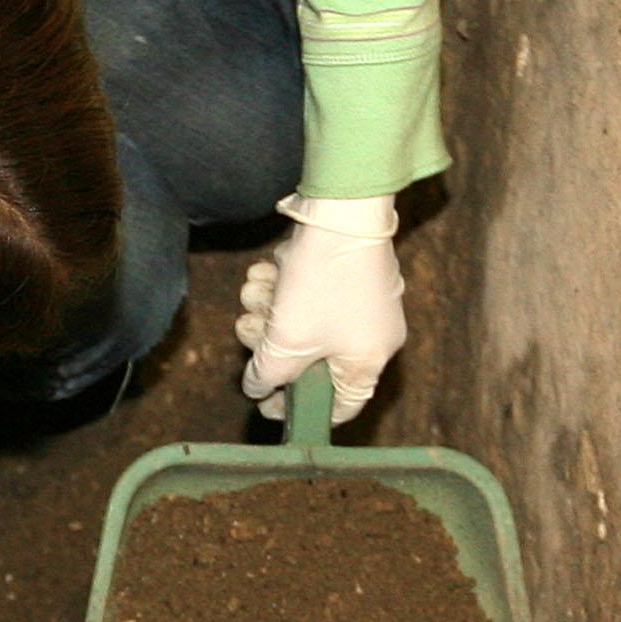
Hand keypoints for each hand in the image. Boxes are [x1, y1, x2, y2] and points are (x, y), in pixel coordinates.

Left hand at [237, 194, 404, 424]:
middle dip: (272, 344)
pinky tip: (268, 271)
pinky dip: (285, 286)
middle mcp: (372, 336)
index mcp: (368, 363)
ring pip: (304, 323)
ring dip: (271, 309)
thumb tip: (258, 389)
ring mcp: (360, 303)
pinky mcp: (347, 274)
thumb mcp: (286, 341)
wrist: (341, 212)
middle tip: (248, 329)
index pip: (339, 408)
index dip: (297, 409)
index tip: (265, 403)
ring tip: (256, 291)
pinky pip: (310, 294)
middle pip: (310, 361)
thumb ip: (268, 375)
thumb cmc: (323, 284)